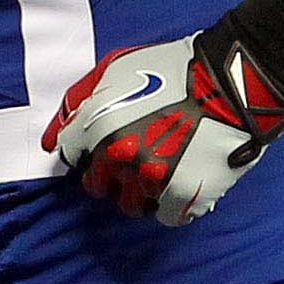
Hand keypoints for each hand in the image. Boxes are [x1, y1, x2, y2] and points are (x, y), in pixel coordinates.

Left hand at [47, 28, 283, 227]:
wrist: (231, 80)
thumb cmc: (174, 68)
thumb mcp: (114, 66)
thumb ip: (76, 100)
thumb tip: (52, 142)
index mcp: (97, 123)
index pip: (71, 154)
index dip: (86, 149)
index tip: (103, 145)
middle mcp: (117, 155)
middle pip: (96, 185)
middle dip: (111, 173)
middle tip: (138, 156)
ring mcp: (150, 178)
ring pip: (130, 205)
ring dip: (141, 191)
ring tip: (162, 169)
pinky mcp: (182, 196)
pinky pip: (167, 216)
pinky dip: (173, 204)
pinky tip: (182, 181)